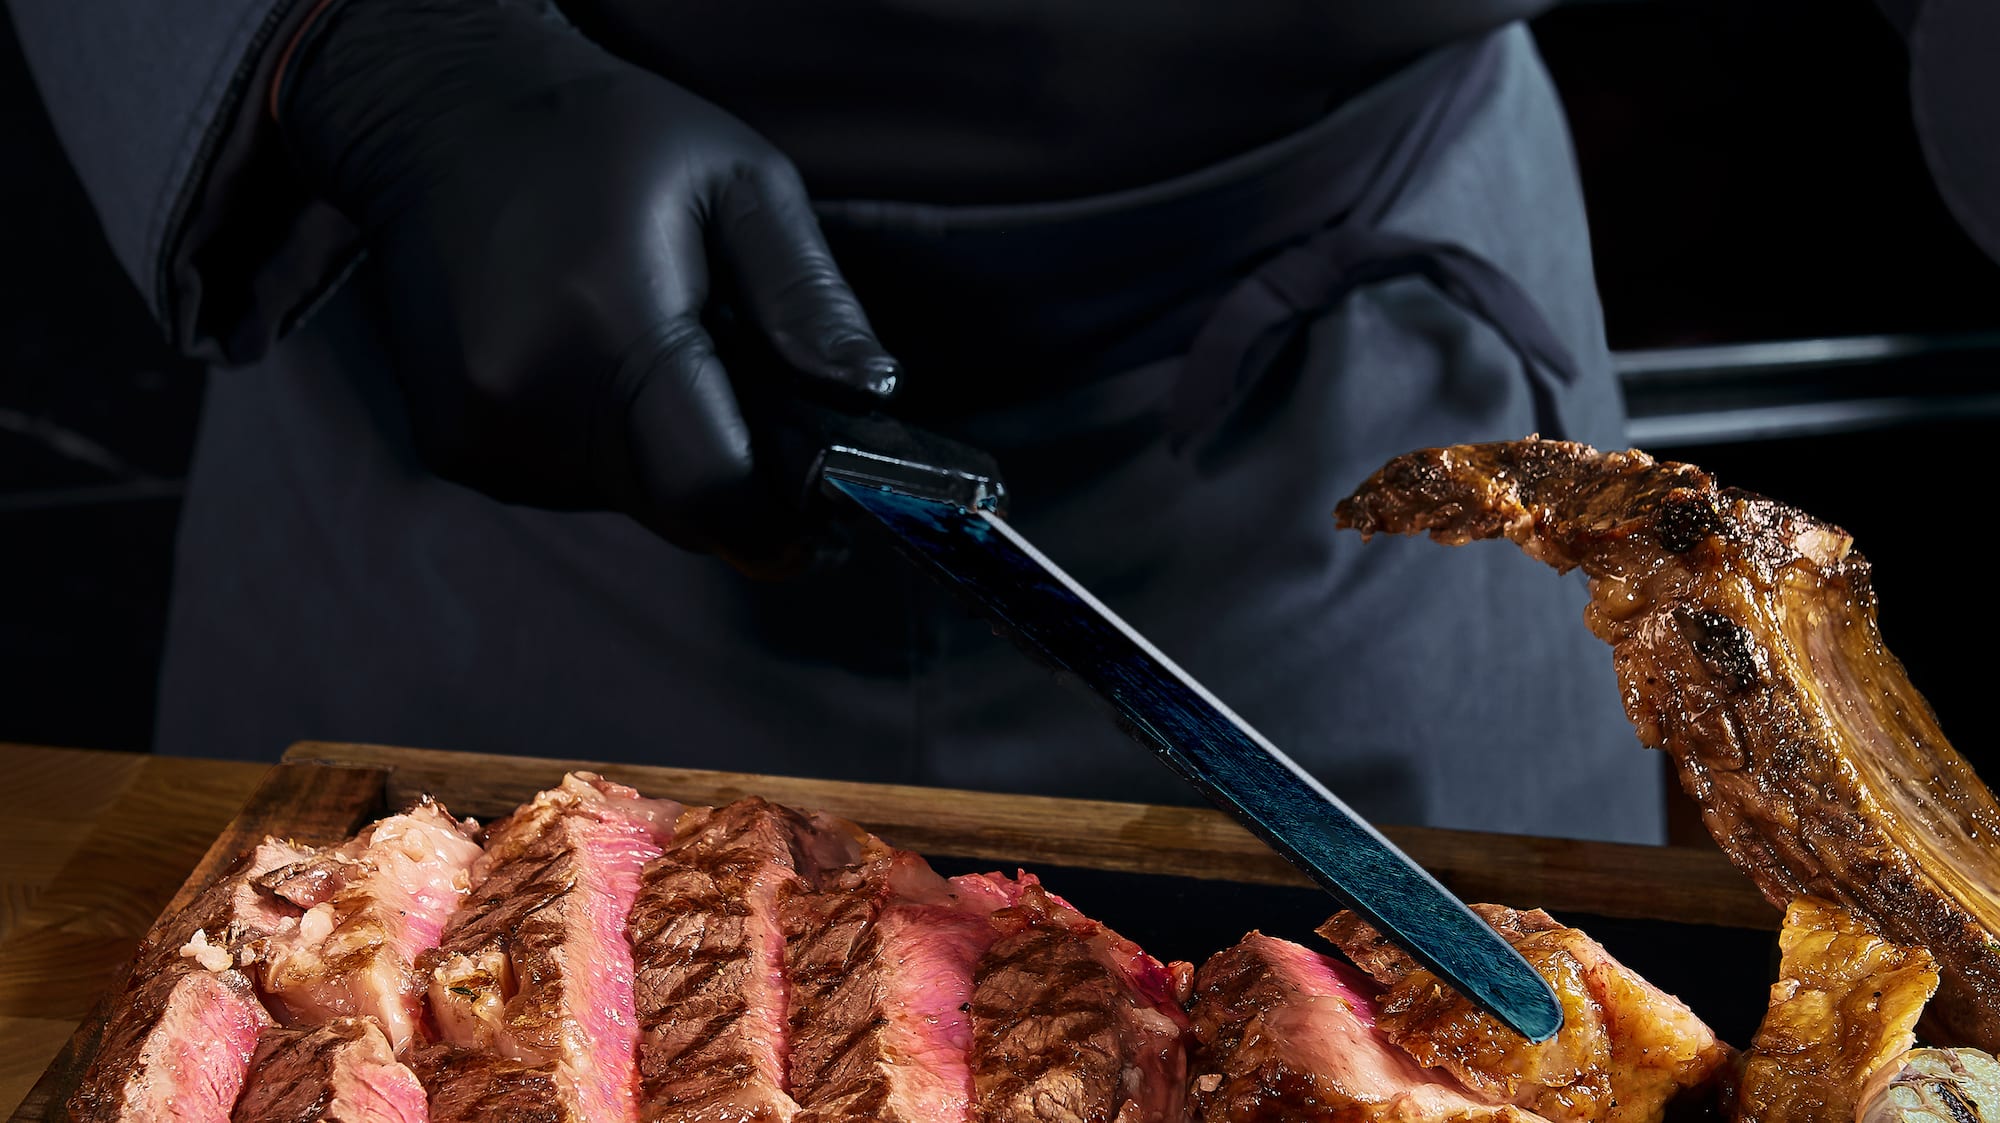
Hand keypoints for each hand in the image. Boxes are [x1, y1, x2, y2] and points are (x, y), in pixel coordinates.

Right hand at [276, 0, 897, 571]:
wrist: (442, 118)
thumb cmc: (608, 139)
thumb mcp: (739, 181)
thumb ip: (806, 296)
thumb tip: (870, 395)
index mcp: (609, 324)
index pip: (710, 491)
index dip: (778, 526)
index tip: (822, 518)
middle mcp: (531, 395)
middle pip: (676, 510)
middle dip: (732, 480)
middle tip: (750, 401)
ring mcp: (482, 430)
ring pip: (628, 501)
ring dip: (668, 459)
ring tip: (656, 356)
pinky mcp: (456, 448)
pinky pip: (572, 484)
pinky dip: (610, 451)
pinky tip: (596, 367)